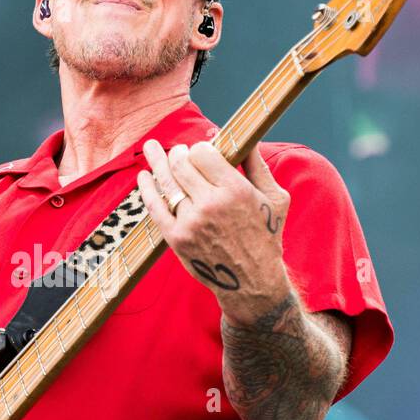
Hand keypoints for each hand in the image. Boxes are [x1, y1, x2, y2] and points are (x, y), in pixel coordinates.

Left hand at [136, 137, 292, 322]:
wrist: (252, 281)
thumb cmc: (266, 235)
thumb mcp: (275, 198)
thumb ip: (257, 165)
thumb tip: (243, 138)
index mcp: (235, 190)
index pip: (203, 153)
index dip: (199, 149)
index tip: (201, 152)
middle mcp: (211, 205)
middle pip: (181, 164)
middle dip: (178, 154)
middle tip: (179, 153)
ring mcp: (191, 222)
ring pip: (166, 182)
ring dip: (157, 162)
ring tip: (152, 149)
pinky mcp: (177, 239)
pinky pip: (155, 208)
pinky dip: (147, 189)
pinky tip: (143, 176)